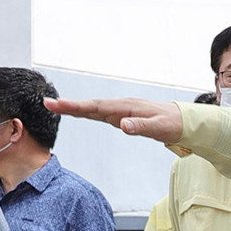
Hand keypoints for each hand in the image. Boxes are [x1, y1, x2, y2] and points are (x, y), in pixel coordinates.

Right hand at [43, 97, 183, 144]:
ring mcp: (121, 110)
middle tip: (47, 103)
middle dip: (69, 105)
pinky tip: (78, 113)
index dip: (77, 106)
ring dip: (76, 108)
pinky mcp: (123, 115)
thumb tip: (123, 125)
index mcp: (128, 107)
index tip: (58, 104)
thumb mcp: (159, 127)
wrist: (183, 120)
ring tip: (54, 106)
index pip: (98, 106)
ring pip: (94, 108)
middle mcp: (122, 106)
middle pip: (91, 105)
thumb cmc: (172, 123)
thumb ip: (140, 126)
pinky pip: (101, 113)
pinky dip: (87, 112)